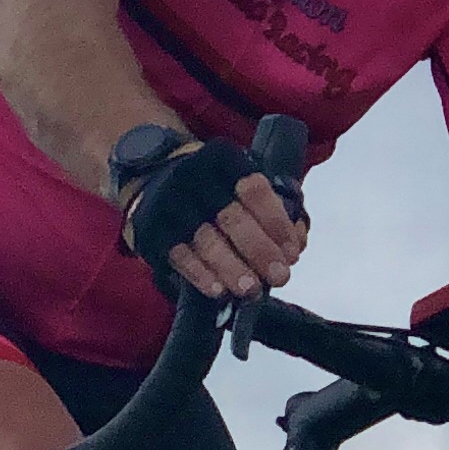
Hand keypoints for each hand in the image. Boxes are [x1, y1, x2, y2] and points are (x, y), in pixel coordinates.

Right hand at [117, 137, 309, 302]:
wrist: (151, 178)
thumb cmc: (211, 188)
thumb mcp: (239, 182)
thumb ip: (273, 209)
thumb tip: (297, 244)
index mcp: (221, 159)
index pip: (254, 189)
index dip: (277, 222)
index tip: (292, 250)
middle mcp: (192, 176)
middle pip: (232, 217)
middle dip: (260, 250)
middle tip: (280, 276)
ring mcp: (168, 203)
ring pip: (205, 240)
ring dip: (232, 268)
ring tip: (252, 290)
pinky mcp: (151, 230)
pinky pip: (179, 256)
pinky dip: (201, 275)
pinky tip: (219, 290)